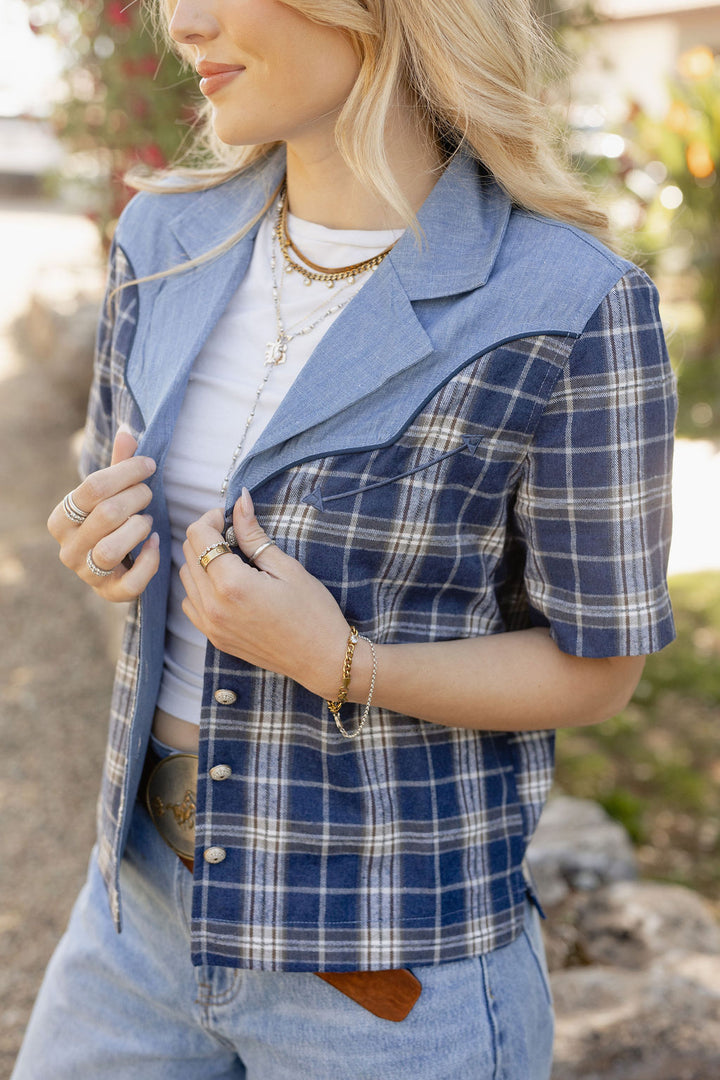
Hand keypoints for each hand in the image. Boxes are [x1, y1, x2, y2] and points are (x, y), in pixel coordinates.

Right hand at [47, 426, 159, 601]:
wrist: (113, 564)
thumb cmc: (113, 521)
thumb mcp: (113, 492)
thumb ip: (119, 465)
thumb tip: (128, 431)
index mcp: (61, 519)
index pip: (92, 488)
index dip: (127, 472)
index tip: (149, 465)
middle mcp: (67, 549)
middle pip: (106, 515)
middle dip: (137, 498)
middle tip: (149, 493)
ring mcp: (87, 574)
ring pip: (110, 549)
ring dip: (138, 529)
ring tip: (148, 520)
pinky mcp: (110, 593)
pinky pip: (131, 582)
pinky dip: (149, 561)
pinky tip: (157, 543)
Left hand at [180, 489, 349, 697]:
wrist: (321, 658)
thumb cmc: (312, 611)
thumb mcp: (286, 567)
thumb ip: (254, 534)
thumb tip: (240, 500)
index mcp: (232, 584)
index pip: (199, 536)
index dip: (212, 518)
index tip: (230, 518)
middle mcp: (213, 606)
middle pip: (188, 554)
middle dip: (206, 537)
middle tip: (233, 535)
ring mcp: (211, 626)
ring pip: (185, 578)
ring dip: (201, 561)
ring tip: (231, 560)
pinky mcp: (214, 638)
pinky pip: (191, 604)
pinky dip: (200, 587)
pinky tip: (226, 585)